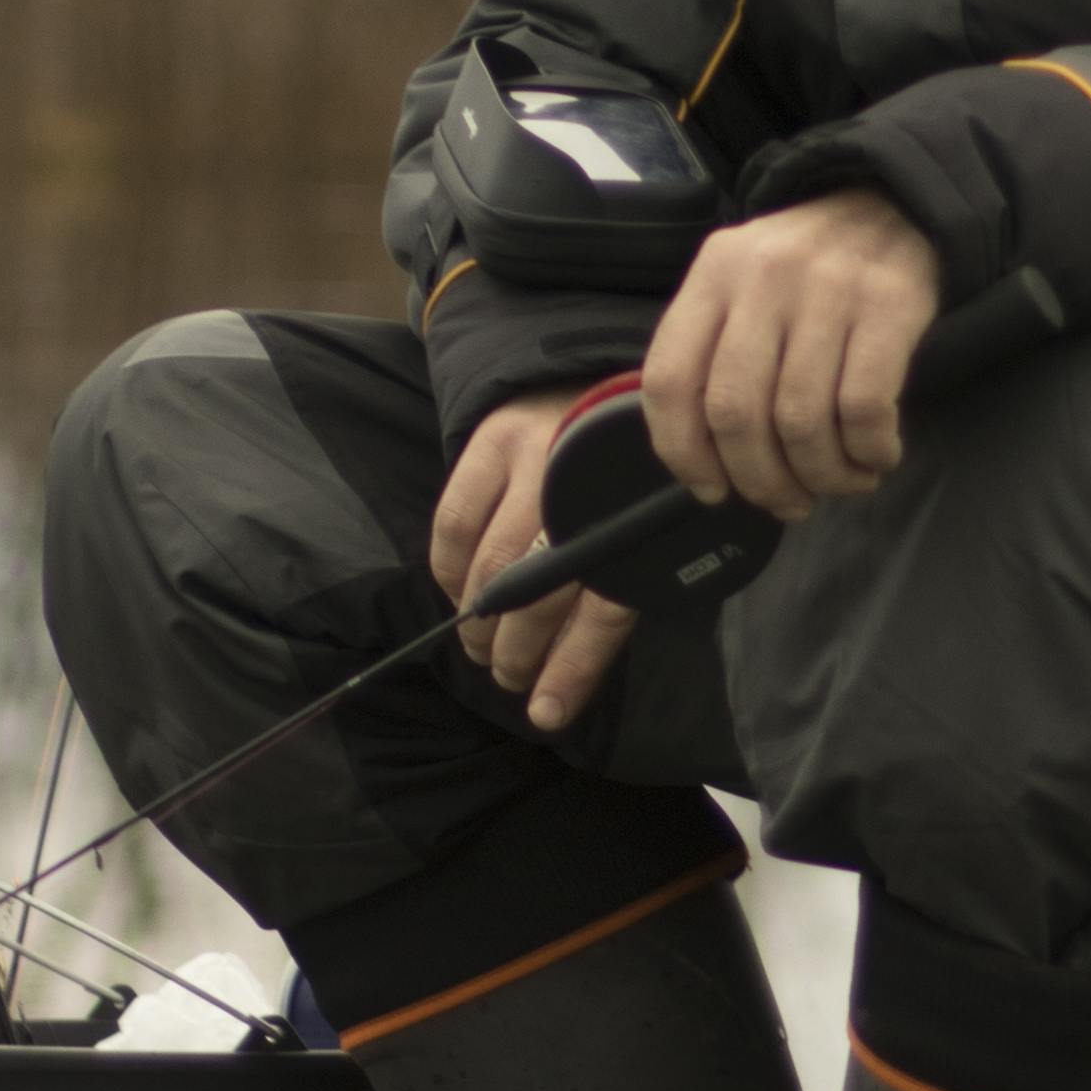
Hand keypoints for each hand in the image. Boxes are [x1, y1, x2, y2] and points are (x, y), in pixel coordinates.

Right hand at [431, 393, 637, 742]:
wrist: (595, 377)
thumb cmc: (623, 472)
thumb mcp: (641, 523)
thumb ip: (617, 582)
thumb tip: (568, 677)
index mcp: (641, 517)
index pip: (604, 609)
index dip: (571, 668)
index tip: (546, 713)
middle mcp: (589, 488)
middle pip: (541, 592)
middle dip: (516, 650)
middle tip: (506, 676)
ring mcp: (538, 459)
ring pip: (492, 565)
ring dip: (478, 622)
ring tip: (479, 648)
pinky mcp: (493, 439)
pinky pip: (455, 524)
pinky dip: (449, 571)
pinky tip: (456, 595)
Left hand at [641, 190, 944, 520]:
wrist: (898, 205)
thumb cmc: (810, 270)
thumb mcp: (744, 285)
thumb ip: (714, 353)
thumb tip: (704, 466)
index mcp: (714, 273)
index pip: (669, 380)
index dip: (683, 452)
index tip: (711, 490)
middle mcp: (764, 276)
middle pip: (736, 412)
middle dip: (759, 479)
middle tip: (786, 502)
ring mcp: (828, 288)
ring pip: (801, 420)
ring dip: (820, 475)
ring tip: (835, 484)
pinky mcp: (889, 305)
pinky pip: (865, 408)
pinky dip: (868, 451)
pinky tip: (875, 456)